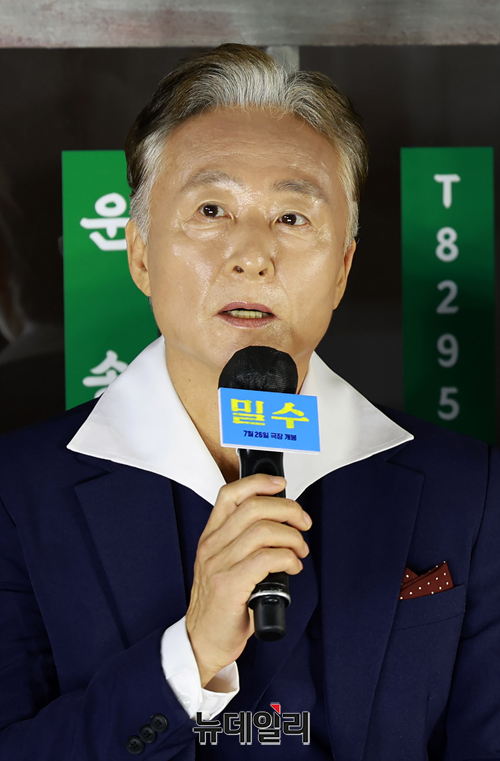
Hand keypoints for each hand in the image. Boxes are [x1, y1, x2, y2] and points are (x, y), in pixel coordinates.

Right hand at [185, 474, 311, 686]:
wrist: (202, 641)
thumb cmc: (219, 605)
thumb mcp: (224, 564)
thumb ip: (243, 542)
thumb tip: (281, 525)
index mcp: (211, 537)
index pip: (230, 494)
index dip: (259, 482)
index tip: (280, 484)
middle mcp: (212, 546)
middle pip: (254, 507)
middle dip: (288, 510)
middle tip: (303, 524)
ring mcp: (219, 564)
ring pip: (263, 530)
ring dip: (292, 538)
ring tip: (299, 551)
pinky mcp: (230, 585)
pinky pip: (266, 558)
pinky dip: (288, 559)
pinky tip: (292, 568)